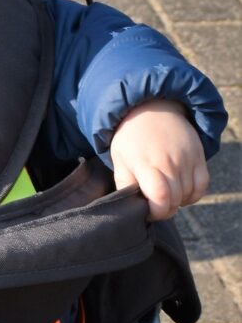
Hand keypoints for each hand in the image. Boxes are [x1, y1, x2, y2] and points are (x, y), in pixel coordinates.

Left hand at [107, 101, 208, 220]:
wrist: (151, 109)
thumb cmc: (131, 139)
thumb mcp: (119, 159)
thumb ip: (125, 183)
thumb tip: (133, 206)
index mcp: (145, 163)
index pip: (159, 196)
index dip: (157, 212)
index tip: (149, 212)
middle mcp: (168, 161)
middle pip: (175, 199)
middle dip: (165, 210)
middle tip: (156, 206)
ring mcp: (186, 158)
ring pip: (189, 194)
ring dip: (178, 202)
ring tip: (167, 196)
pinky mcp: (198, 155)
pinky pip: (202, 184)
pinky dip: (194, 194)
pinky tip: (182, 192)